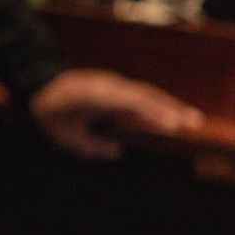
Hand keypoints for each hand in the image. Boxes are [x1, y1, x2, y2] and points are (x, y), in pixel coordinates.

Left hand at [28, 69, 203, 160]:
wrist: (39, 83)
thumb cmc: (51, 112)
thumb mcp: (64, 136)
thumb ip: (90, 147)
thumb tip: (117, 151)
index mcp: (94, 95)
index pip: (129, 102)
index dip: (152, 112)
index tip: (173, 125)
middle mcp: (109, 86)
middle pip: (145, 95)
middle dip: (171, 109)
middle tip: (195, 123)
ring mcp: (115, 84)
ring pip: (148, 93)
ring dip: (171, 105)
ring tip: (194, 120)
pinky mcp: (118, 86)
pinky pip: (143, 94)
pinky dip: (161, 103)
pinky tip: (175, 113)